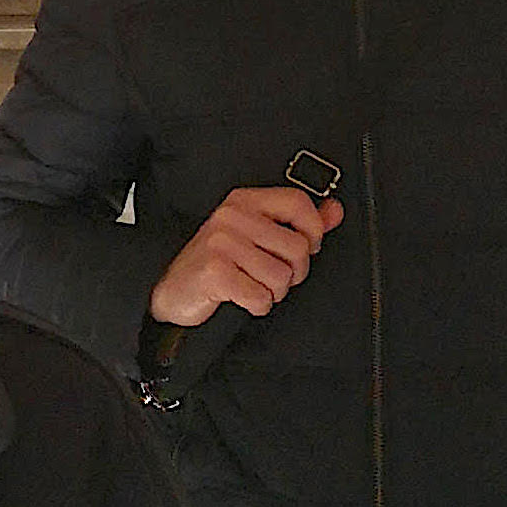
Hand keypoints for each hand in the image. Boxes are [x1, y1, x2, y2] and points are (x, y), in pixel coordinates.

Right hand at [148, 186, 342, 325]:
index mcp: (245, 201)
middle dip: (293, 272)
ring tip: (255, 286)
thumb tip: (335, 210)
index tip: (310, 246)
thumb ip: (298, 222)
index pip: (298, 202)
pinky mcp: (215, 272)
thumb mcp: (256, 235)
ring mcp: (221, 243)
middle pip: (297, 247)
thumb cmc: (216, 263)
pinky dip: (257, 306)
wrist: (171, 291)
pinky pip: (260, 297)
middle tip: (274, 276)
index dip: (314, 229)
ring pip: (281, 276)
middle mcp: (232, 216)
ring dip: (274, 292)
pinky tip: (243, 299)